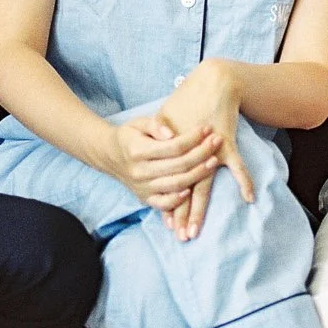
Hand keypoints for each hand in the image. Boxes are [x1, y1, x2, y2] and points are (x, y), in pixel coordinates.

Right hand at [103, 114, 221, 213]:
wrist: (109, 155)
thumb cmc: (129, 135)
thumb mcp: (138, 123)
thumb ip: (155, 125)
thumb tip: (171, 134)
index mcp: (138, 151)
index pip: (173, 146)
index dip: (193, 138)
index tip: (208, 127)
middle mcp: (140, 171)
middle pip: (178, 165)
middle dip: (201, 153)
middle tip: (217, 140)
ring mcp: (142, 187)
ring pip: (176, 184)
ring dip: (198, 174)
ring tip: (214, 161)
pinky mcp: (144, 198)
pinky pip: (163, 204)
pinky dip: (178, 200)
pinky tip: (192, 190)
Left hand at [156, 61, 252, 240]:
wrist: (210, 83)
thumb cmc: (186, 100)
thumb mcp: (163, 117)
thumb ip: (158, 134)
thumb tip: (154, 151)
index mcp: (172, 152)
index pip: (169, 184)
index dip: (169, 206)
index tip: (170, 227)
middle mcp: (188, 156)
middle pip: (184, 192)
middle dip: (182, 216)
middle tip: (181, 237)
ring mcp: (208, 152)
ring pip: (203, 187)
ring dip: (198, 210)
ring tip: (194, 230)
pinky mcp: (225, 143)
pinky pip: (236, 166)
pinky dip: (243, 181)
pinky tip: (248, 198)